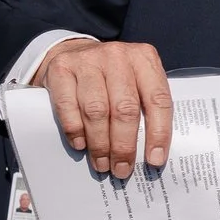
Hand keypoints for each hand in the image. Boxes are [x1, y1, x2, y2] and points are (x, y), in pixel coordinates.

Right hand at [36, 38, 172, 177]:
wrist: (72, 50)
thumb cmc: (110, 75)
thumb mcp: (134, 80)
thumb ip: (144, 106)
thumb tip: (152, 153)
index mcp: (144, 59)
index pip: (158, 99)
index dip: (158, 133)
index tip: (154, 160)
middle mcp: (117, 56)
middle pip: (125, 109)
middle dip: (124, 146)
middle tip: (122, 169)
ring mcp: (88, 60)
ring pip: (96, 110)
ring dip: (100, 144)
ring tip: (102, 164)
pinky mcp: (61, 67)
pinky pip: (68, 105)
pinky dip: (75, 130)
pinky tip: (80, 145)